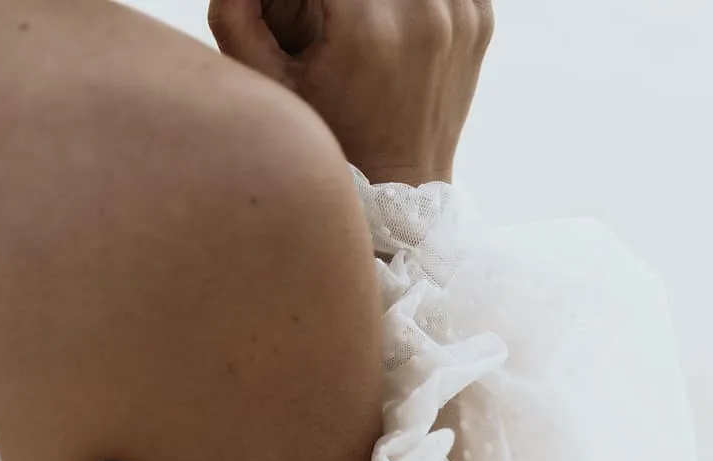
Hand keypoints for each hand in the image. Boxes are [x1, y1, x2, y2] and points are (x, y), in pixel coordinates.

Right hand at [207, 0, 493, 184]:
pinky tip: (388, 15)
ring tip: (354, 18)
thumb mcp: (268, 84)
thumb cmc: (330, 142)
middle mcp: (423, 14)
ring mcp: (460, 15)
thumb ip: (233, 11)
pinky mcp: (480, 18)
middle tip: (328, 15)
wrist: (401, 191)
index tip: (297, 8)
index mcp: (369, 27)